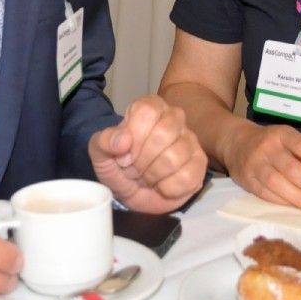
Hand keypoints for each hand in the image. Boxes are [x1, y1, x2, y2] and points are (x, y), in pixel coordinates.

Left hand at [89, 95, 207, 212]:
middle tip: (134, 168)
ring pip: (174, 157)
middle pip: (163, 133)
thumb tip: (122, 140)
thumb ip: (103, 142)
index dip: (133, 136)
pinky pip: (186, 177)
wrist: (133, 192)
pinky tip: (162, 185)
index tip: (124, 153)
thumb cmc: (119, 166)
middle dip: (141, 159)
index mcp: (150, 107)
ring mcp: (190, 140)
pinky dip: (167, 188)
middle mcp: (174, 118)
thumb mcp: (100, 154)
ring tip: (147, 176)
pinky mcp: (199, 164)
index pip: (147, 111)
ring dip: (153, 175)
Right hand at [221, 122, 300, 212]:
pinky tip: (297, 208)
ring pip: (277, 183)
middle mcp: (267, 148)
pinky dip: (283, 202)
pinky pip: (266, 193)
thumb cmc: (272, 144)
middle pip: (291, 169)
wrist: (236, 142)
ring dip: (299, 198)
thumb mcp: (288, 139)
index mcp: (282, 134)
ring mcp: (255, 164)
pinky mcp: (247, 180)